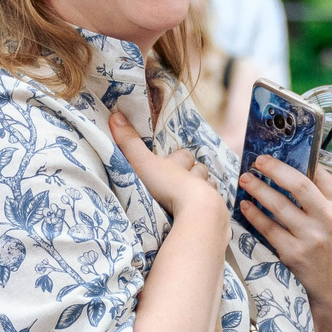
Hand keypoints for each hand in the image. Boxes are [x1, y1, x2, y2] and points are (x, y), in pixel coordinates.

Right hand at [109, 111, 222, 225]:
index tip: (176, 159)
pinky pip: (216, 211)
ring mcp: (209, 197)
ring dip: (204, 190)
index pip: (183, 156)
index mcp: (179, 166)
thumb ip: (129, 144)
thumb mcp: (143, 164)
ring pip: (210, 188)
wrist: (197, 213)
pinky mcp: (215, 216)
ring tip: (197, 197)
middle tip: (186, 179)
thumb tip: (115, 115)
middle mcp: (196, 179)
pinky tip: (205, 216)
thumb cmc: (168, 186)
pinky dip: (212, 211)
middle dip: (195, 173)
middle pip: (200, 170)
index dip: (180, 157)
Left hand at [234, 153, 331, 331]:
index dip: (298, 161)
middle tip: (258, 161)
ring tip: (245, 180)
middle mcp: (331, 218)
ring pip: (279, 205)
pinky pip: (268, 228)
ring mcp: (312, 237)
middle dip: (274, 169)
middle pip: (298, 184)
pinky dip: (254, 215)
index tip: (281, 153)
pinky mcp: (294, 253)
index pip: (319, 174)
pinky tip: (245, 206)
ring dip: (258, 189)